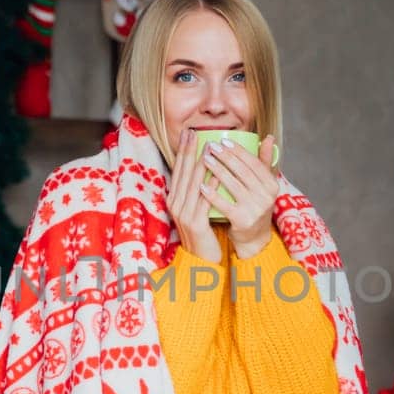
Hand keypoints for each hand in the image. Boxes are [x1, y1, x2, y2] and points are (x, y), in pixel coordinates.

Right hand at [167, 127, 222, 262]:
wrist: (201, 260)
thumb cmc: (203, 233)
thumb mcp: (197, 209)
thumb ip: (199, 190)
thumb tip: (205, 168)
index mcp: (174, 200)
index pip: (178, 170)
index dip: (183, 151)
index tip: (189, 134)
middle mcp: (176, 205)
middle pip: (183, 173)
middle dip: (188, 151)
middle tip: (194, 132)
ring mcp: (183, 214)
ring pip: (192, 183)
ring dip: (200, 163)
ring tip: (208, 146)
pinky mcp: (195, 223)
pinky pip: (204, 199)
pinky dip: (211, 184)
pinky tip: (218, 172)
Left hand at [202, 133, 278, 257]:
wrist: (253, 237)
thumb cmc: (254, 205)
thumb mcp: (263, 185)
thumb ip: (264, 161)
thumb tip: (268, 137)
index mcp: (272, 184)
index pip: (254, 162)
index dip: (238, 151)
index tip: (222, 141)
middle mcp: (266, 196)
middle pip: (243, 172)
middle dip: (225, 157)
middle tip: (210, 147)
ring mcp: (255, 209)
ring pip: (233, 185)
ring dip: (218, 170)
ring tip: (205, 160)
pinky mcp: (243, 221)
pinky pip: (225, 205)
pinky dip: (212, 195)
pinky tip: (201, 185)